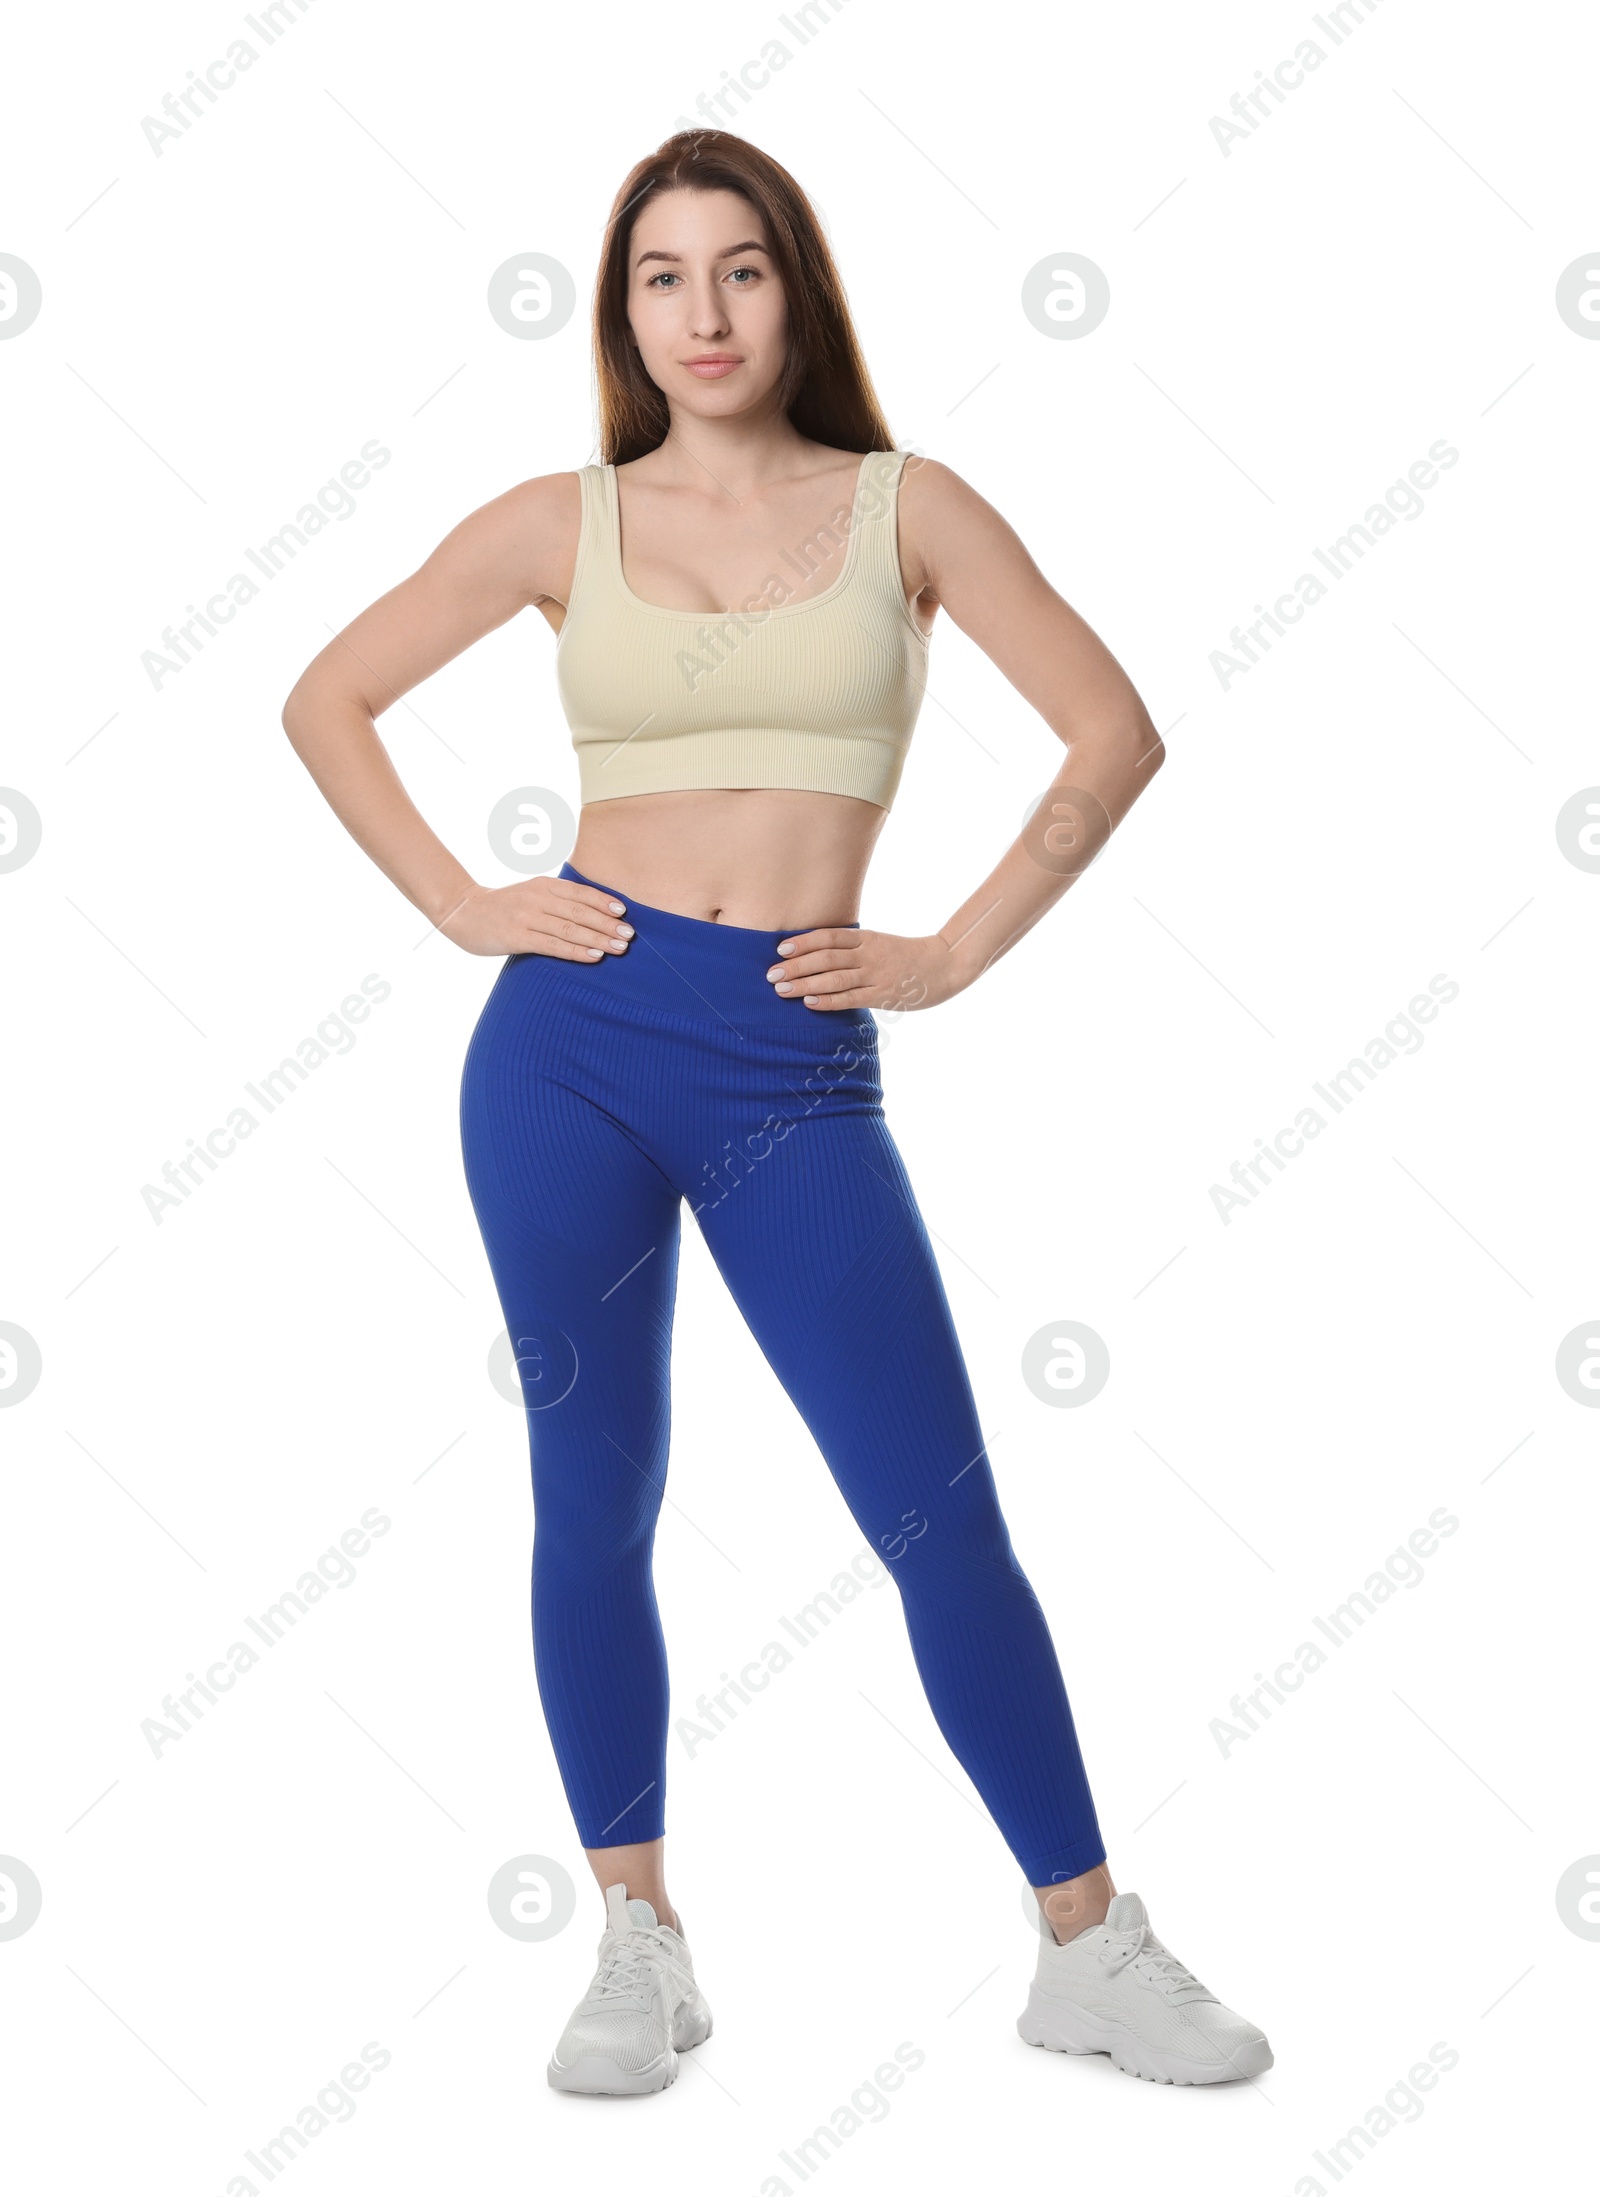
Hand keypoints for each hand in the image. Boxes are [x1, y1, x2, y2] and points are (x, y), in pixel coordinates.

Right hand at [438, 874, 634, 959]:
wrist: (462, 912)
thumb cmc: (502, 906)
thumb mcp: (530, 894)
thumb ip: (556, 900)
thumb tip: (594, 914)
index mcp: (543, 884)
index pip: (580, 892)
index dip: (604, 901)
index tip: (625, 912)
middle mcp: (537, 898)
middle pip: (580, 912)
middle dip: (608, 924)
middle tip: (630, 936)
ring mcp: (527, 917)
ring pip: (570, 929)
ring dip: (598, 939)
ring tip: (620, 948)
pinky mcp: (517, 937)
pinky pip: (553, 945)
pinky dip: (576, 951)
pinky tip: (594, 956)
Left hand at [765, 928, 966, 1012]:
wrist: (944, 966)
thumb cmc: (906, 956)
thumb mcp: (879, 943)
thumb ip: (853, 948)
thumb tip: (818, 955)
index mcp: (866, 938)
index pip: (828, 937)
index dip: (803, 942)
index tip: (780, 949)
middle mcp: (868, 954)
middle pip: (825, 958)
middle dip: (796, 966)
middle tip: (771, 974)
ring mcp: (876, 975)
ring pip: (834, 978)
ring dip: (804, 984)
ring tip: (781, 990)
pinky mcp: (883, 995)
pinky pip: (851, 998)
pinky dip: (828, 1000)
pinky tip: (809, 1003)